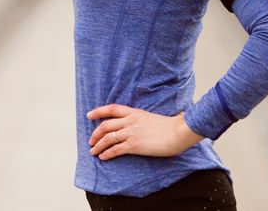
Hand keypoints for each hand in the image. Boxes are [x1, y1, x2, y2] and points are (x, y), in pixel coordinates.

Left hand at [87, 104, 205, 160]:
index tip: (89, 115)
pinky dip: (107, 154)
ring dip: (98, 146)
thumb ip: (143, 120)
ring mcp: (131, 132)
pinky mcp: (134, 145)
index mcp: (135, 112)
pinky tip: (103, 157)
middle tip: (90, 141)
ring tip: (93, 152)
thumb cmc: (171, 126)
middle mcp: (130, 121)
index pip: (111, 108)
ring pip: (107, 138)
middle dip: (95, 134)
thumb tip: (142, 124)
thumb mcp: (153, 118)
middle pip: (105, 125)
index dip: (98, 111)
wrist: (178, 132)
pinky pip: (115, 149)